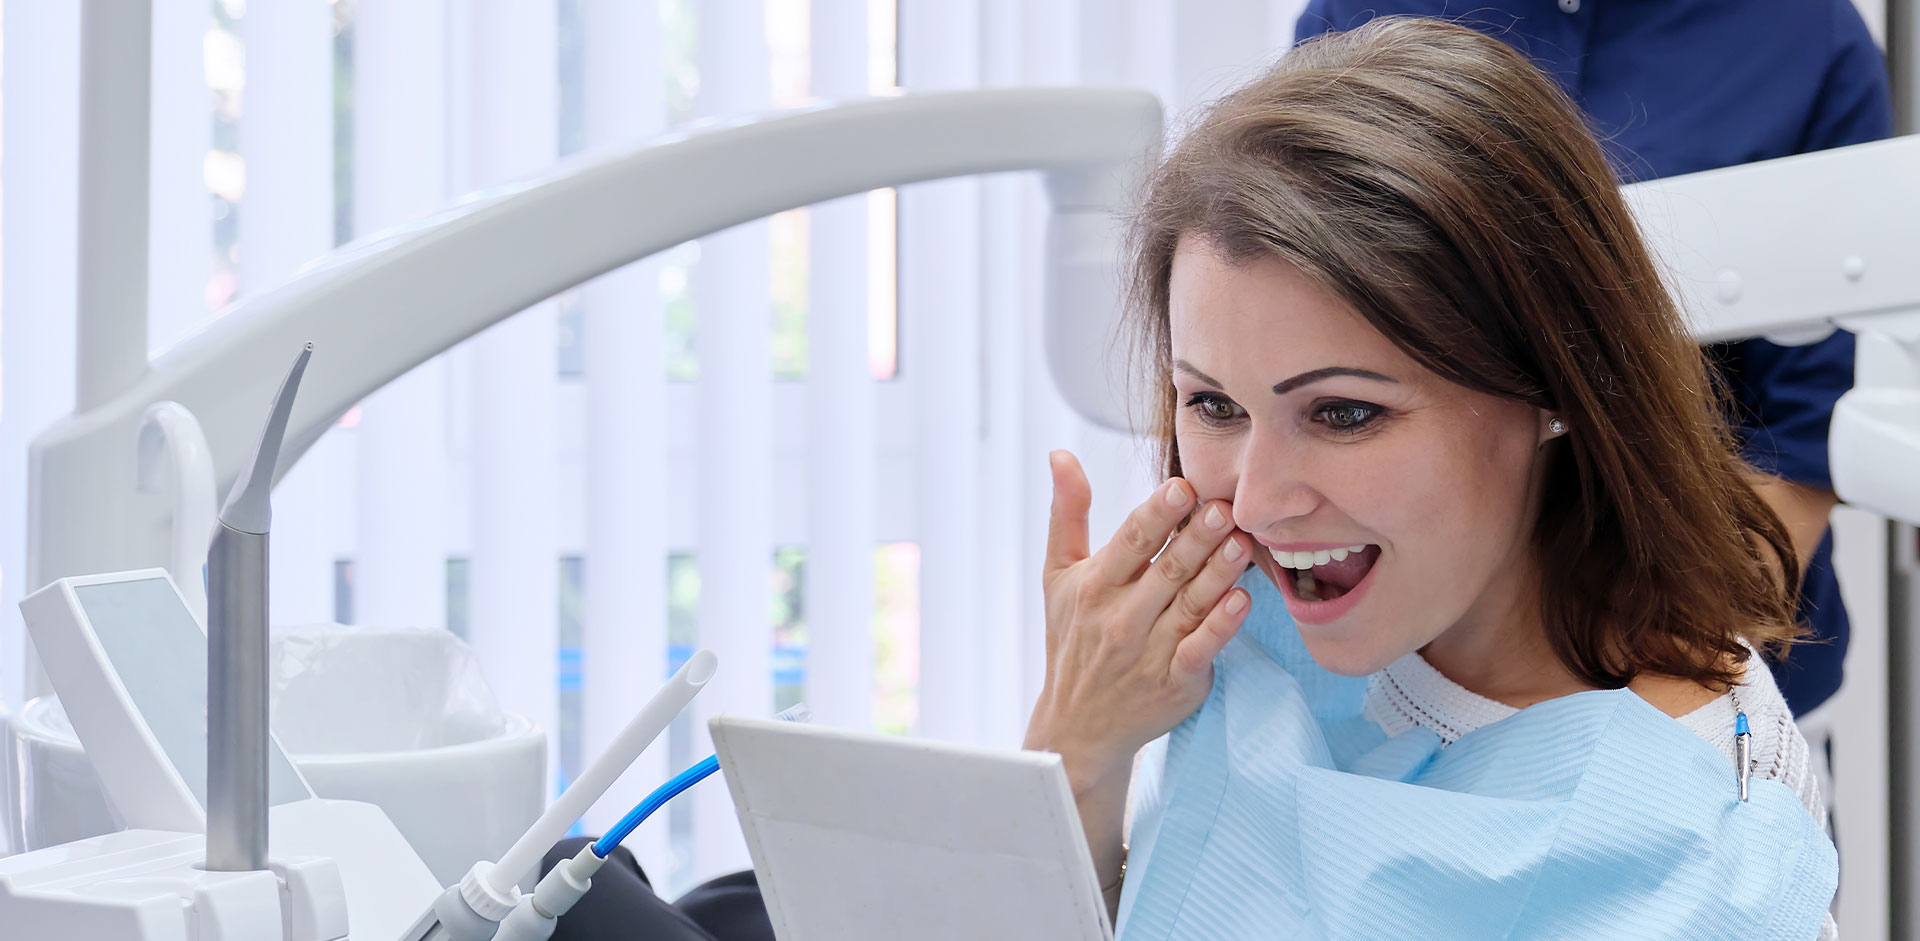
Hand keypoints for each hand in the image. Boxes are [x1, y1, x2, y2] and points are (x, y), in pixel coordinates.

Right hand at [1024, 450, 1251, 794]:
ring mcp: (1149, 652)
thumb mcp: (1059, 575)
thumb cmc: (1072, 638)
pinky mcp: (1175, 682)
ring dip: (1217, 573)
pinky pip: (1201, 649)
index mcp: (1094, 586)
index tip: (1183, 486)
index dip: (1158, 513)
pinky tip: (1242, 600)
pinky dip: (1221, 626)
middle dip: (1196, 537)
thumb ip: (1068, 514)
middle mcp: (1120, 618)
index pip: (1131, 542)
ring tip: (1242, 542)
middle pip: (1166, 570)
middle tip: (1225, 507)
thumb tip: (1061, 455)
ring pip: (1189, 604)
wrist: (1078, 725)